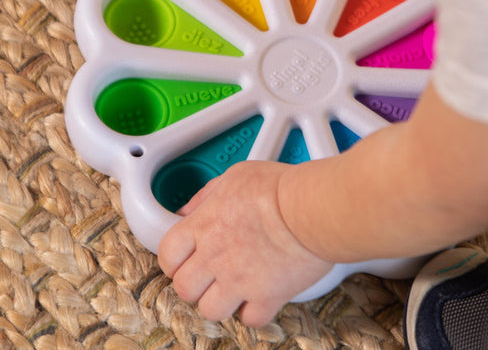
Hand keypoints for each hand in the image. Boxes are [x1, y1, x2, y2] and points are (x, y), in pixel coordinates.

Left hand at [158, 160, 332, 326]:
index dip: (173, 259)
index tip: (182, 259)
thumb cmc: (278, 187)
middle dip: (193, 282)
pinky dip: (252, 311)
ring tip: (232, 286)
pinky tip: (259, 294)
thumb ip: (206, 195)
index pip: (168, 254)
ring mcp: (240, 280)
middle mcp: (216, 257)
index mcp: (204, 226)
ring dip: (219, 301)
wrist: (311, 208)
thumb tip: (188, 209)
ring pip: (210, 310)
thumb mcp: (235, 176)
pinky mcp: (267, 296)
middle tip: (207, 274)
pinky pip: (249, 319)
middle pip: (184, 288)